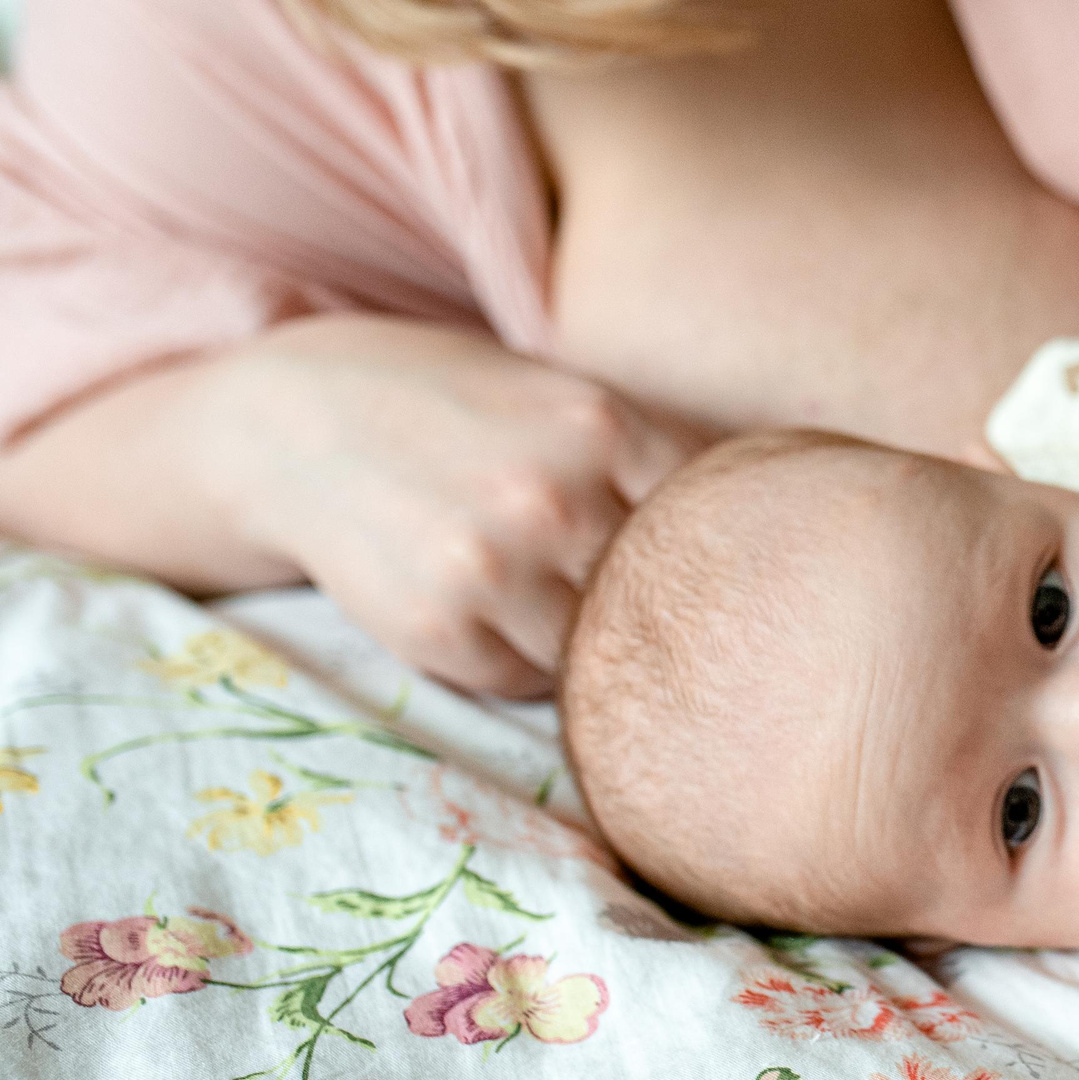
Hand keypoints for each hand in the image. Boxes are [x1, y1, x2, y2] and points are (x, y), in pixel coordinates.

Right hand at [221, 317, 703, 695]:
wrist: (296, 420)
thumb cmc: (462, 408)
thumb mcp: (565, 398)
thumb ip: (657, 456)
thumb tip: (781, 527)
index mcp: (602, 426)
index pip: (714, 521)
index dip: (722, 551)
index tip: (723, 568)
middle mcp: (551, 500)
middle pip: (662, 594)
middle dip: (656, 604)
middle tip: (633, 598)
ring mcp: (491, 570)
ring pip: (600, 652)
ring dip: (589, 639)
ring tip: (546, 590)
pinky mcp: (438, 632)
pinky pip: (528, 682)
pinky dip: (524, 660)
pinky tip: (486, 607)